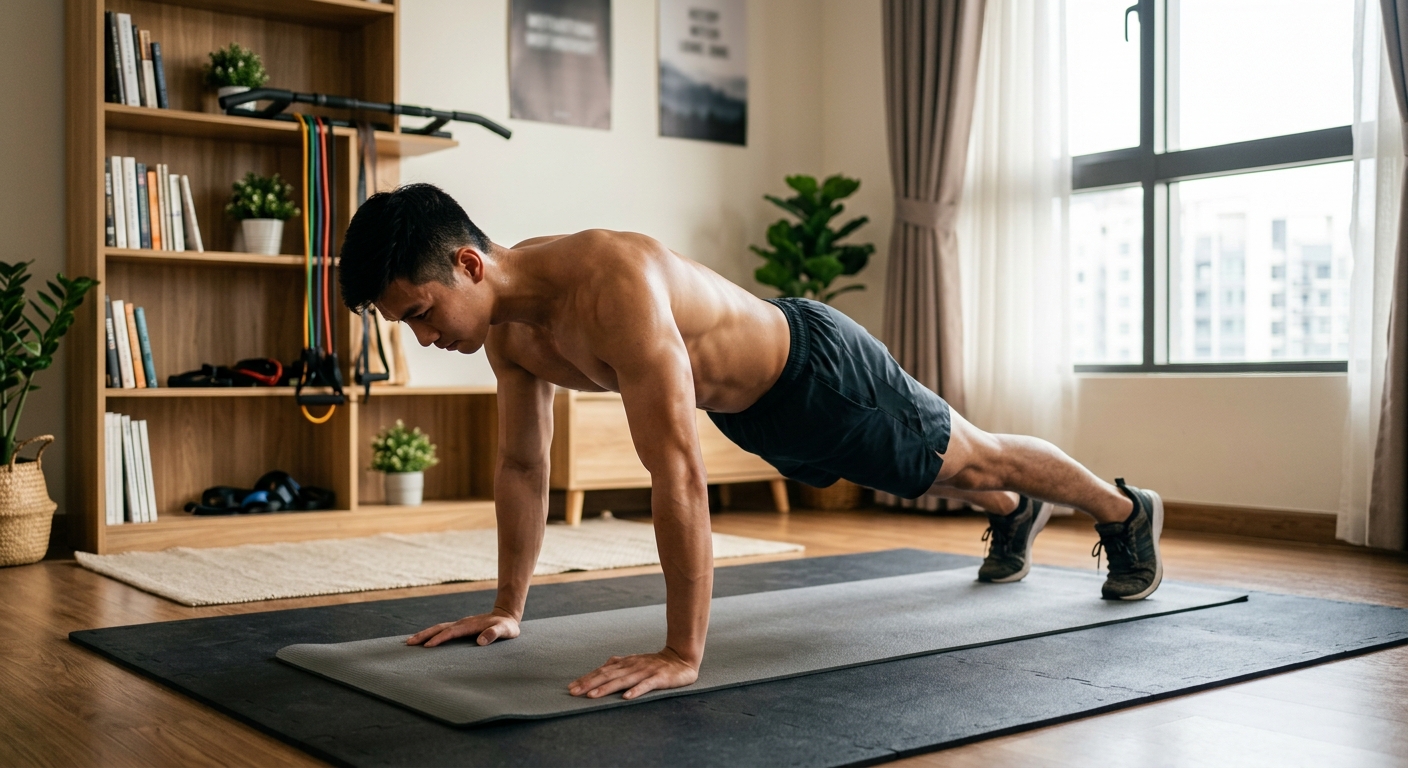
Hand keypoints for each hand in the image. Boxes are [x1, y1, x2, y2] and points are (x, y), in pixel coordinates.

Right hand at [406, 610, 519, 647]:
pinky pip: (442, 630)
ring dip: (424, 634)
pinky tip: (424, 640)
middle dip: (424, 635)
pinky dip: (431, 634)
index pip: (451, 632)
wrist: (506, 616)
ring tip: (409, 642)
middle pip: (439, 628)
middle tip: (408, 643)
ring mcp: (460, 624)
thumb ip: (494, 634)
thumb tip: (480, 641)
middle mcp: (462, 623)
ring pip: (438, 628)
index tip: (426, 646)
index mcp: (470, 625)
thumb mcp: (505, 630)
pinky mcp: (460, 627)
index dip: (439, 639)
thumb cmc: (507, 626)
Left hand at [568, 648, 699, 699]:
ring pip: (623, 681)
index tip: (571, 687)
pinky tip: (626, 698)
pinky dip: (636, 691)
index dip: (586, 679)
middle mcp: (633, 666)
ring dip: (606, 688)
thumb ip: (620, 664)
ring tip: (592, 696)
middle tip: (574, 692)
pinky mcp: (659, 678)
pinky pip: (646, 686)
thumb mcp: (635, 662)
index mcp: (626, 663)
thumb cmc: (656, 663)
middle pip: (608, 675)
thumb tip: (603, 666)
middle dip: (589, 683)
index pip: (602, 671)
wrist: (682, 658)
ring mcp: (646, 672)